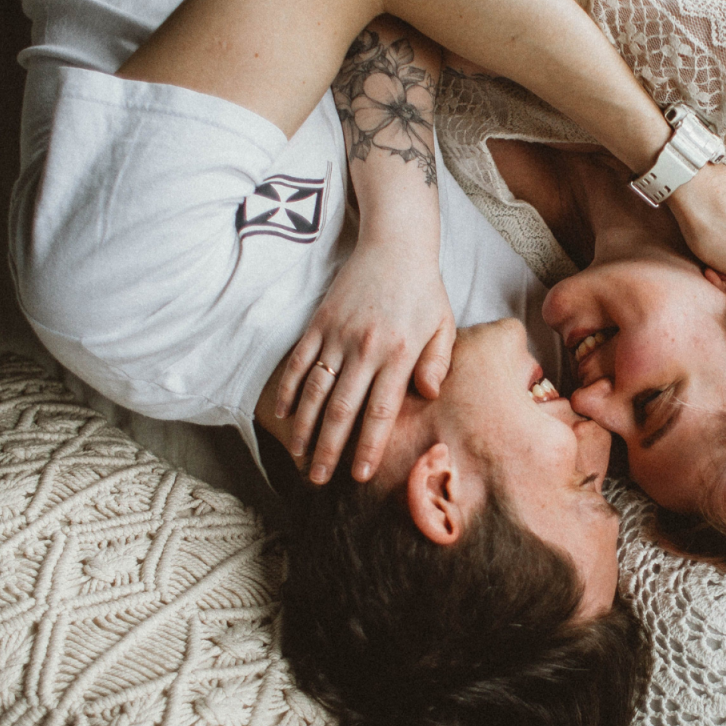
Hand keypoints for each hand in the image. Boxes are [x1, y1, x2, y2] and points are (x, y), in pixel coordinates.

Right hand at [272, 245, 454, 484]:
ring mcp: (338, 335)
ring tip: (299, 457)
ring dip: (303, 428)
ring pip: (314, 391)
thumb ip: (437, 363)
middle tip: (319, 479)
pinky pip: (298, 362)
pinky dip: (287, 390)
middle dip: (328, 449)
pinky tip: (281, 415)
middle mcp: (365, 348)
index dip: (368, 446)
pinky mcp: (319, 322)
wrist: (395, 246)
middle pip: (341, 410)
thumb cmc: (424, 291)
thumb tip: (430, 396)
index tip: (359, 475)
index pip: (379, 412)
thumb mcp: (444, 326)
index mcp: (398, 354)